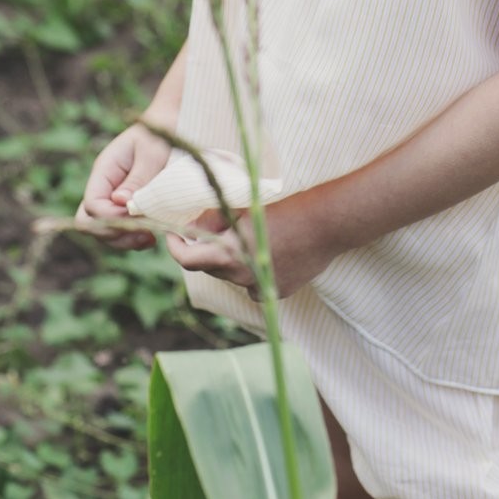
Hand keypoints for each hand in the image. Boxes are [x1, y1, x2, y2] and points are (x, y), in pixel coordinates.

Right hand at [75, 121, 171, 250]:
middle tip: (143, 234)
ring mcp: (114, 199)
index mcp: (104, 171)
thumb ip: (137, 178)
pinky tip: (153, 235)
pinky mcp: (128, 208)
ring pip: (104, 231)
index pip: (92, 205)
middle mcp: (104, 187)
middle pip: (90, 223)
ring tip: (151, 238)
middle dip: (113, 233)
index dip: (110, 218)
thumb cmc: (162, 135)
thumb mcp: (152, 153)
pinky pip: (121, 230)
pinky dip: (133, 238)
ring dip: (124, 240)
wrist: (173, 127)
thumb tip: (120, 202)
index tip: (137, 217)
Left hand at [166, 191, 337, 299]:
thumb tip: (193, 228)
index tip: (172, 235)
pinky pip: (256, 283)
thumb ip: (214, 220)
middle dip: (207, 248)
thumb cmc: (285, 207)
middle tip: (217, 225)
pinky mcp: (278, 291)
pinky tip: (273, 251)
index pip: (187, 259)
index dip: (174, 246)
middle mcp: (240, 276)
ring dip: (233, 258)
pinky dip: (255, 270)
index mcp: (228, 254)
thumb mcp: (243, 206)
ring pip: (234, 275)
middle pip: (210, 266)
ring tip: (253, 234)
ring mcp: (260, 287)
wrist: (326, 223)